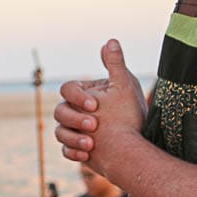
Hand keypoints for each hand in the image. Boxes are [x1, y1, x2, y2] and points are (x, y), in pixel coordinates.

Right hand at [54, 39, 145, 172]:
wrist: (137, 147)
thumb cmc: (131, 115)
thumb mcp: (124, 87)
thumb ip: (115, 64)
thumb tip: (111, 41)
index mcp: (84, 94)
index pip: (67, 90)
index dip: (77, 97)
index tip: (94, 106)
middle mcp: (76, 111)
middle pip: (59, 112)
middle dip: (75, 120)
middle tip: (94, 126)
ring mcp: (75, 130)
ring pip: (60, 132)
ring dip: (73, 138)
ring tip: (91, 145)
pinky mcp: (77, 149)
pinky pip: (65, 150)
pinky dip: (73, 152)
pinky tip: (86, 155)